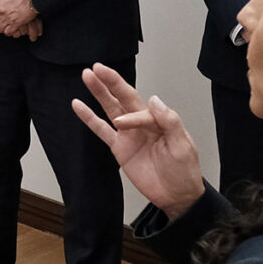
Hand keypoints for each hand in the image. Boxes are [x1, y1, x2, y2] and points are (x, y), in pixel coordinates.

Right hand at [72, 64, 206, 215]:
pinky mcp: (119, 147)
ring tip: (87, 76)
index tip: (123, 125)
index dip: (131, 115)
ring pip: (111, 108)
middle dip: (111, 82)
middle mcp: (142, 123)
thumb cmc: (184, 171)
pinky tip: (78, 105)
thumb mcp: (182, 146)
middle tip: (97, 67)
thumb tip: (154, 99)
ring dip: (99, 93)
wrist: (176, 196)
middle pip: (124, 97)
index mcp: (159, 120)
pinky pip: (101, 130)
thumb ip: (170, 122)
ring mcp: (129, 134)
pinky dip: (89, 118)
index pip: (141, 109)